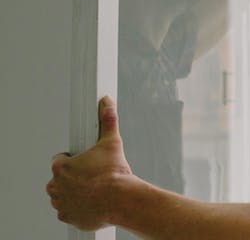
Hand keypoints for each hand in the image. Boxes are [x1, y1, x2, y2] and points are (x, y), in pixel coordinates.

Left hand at [46, 97, 134, 230]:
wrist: (123, 199)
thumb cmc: (115, 174)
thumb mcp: (112, 143)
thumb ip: (107, 121)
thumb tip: (107, 103)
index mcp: (60, 167)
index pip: (60, 160)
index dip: (74, 160)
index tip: (86, 162)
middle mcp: (56, 186)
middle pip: (61, 178)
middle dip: (74, 177)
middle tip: (93, 176)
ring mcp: (61, 203)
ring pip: (64, 195)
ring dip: (75, 192)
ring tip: (94, 189)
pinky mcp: (68, 217)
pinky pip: (69, 211)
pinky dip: (78, 208)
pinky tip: (92, 202)